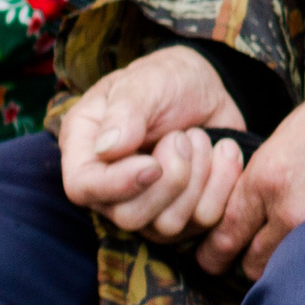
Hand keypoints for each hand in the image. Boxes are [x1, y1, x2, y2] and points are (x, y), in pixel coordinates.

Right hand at [58, 46, 245, 223]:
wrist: (204, 87)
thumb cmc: (164, 78)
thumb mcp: (146, 81)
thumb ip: (126, 111)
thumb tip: (108, 148)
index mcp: (85, 149)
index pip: (82, 188)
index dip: (117, 185)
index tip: (153, 164)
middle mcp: (110, 187)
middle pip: (128, 217)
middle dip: (169, 179)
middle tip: (182, 136)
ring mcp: (147, 206)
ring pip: (168, 226)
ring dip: (197, 178)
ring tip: (199, 137)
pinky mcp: (184, 212)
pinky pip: (205, 220)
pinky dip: (222, 183)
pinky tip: (222, 150)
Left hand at [199, 66, 304, 280]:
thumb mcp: (296, 127)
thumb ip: (270, 166)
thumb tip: (259, 191)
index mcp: (268, 175)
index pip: (225, 231)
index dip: (215, 249)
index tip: (213, 256)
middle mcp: (288, 210)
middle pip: (251, 264)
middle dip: (251, 261)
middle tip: (254, 256)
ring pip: (287, 272)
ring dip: (285, 268)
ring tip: (290, 256)